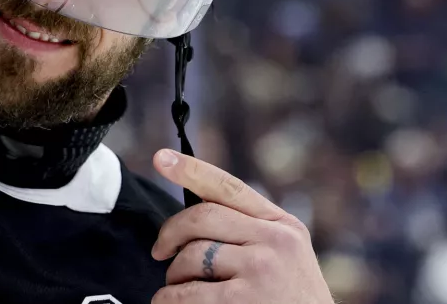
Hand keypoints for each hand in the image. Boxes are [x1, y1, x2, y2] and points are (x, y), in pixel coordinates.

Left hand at [150, 149, 334, 303]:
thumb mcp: (287, 259)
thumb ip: (252, 234)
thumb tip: (196, 220)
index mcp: (284, 227)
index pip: (230, 188)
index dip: (191, 169)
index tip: (161, 158)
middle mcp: (275, 242)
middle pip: (202, 217)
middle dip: (171, 233)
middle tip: (160, 251)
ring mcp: (260, 271)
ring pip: (190, 257)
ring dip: (174, 277)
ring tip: (181, 292)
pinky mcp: (240, 302)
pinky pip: (184, 294)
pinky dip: (169, 300)